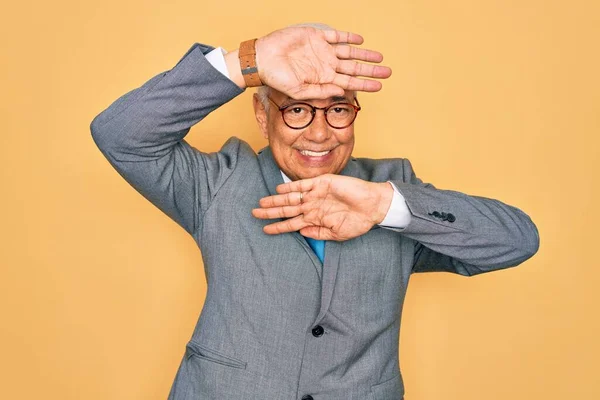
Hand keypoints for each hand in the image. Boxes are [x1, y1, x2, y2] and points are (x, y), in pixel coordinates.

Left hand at [252, 174, 393, 240]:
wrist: (373, 207)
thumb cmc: (358, 222)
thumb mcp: (336, 235)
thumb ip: (318, 234)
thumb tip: (301, 234)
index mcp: (315, 219)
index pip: (291, 223)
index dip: (277, 226)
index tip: (264, 229)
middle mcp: (312, 206)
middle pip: (286, 209)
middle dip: (270, 211)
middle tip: (254, 213)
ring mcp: (316, 194)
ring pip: (291, 197)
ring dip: (276, 200)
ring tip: (262, 202)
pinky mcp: (323, 183)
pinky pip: (304, 185)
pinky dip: (292, 187)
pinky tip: (279, 190)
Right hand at [254, 26, 391, 98]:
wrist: (262, 59)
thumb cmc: (277, 78)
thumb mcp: (299, 91)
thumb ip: (320, 91)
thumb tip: (341, 92)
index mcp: (323, 79)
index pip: (349, 83)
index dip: (365, 85)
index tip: (380, 86)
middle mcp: (325, 65)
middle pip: (354, 68)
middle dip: (371, 70)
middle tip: (388, 72)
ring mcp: (322, 50)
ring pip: (349, 52)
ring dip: (364, 54)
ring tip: (379, 57)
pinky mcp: (316, 36)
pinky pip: (336, 36)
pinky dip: (348, 37)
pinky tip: (359, 39)